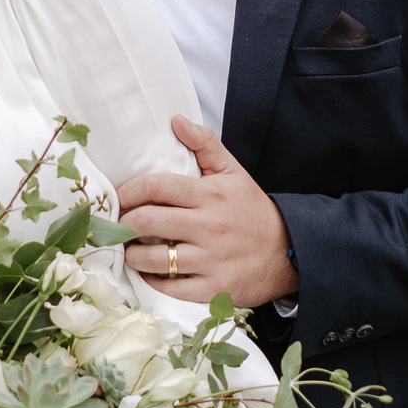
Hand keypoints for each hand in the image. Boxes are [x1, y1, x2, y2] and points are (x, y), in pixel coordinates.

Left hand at [117, 116, 296, 309]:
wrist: (288, 251)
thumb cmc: (252, 210)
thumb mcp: (233, 171)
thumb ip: (204, 144)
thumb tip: (176, 120)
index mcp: (210, 194)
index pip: (156, 186)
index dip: (128, 191)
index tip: (118, 197)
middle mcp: (209, 226)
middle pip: (148, 221)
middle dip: (124, 222)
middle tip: (118, 223)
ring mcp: (212, 259)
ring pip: (154, 258)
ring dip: (132, 255)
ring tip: (128, 249)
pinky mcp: (214, 287)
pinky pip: (171, 288)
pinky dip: (152, 281)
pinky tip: (148, 272)